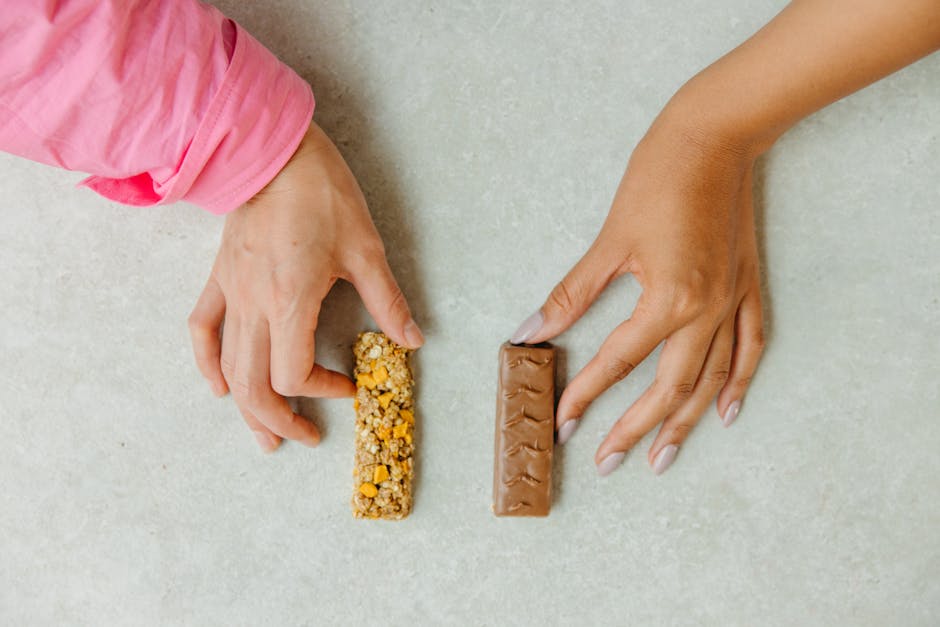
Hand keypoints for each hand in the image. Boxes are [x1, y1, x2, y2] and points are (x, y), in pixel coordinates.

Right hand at [188, 122, 423, 451]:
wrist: (272, 151)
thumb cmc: (321, 193)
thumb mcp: (365, 248)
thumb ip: (387, 300)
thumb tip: (411, 340)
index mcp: (289, 300)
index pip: (293, 374)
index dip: (321, 391)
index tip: (348, 385)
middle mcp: (253, 304)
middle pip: (254, 386)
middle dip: (279, 420)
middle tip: (304, 438)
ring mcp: (231, 292)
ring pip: (228, 367)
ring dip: (246, 407)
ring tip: (264, 435)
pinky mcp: (220, 278)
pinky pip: (203, 329)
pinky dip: (209, 364)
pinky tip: (219, 386)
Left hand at [512, 111, 763, 475]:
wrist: (715, 136)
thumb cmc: (658, 178)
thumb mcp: (610, 239)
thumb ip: (572, 294)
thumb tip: (532, 330)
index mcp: (669, 299)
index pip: (619, 362)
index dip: (586, 395)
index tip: (563, 423)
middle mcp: (707, 310)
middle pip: (669, 387)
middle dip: (635, 428)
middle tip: (607, 462)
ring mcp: (732, 301)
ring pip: (710, 379)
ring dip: (685, 422)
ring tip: (661, 458)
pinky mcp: (747, 287)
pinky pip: (750, 346)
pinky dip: (739, 382)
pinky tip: (725, 412)